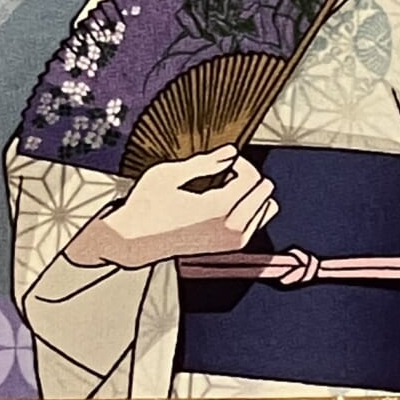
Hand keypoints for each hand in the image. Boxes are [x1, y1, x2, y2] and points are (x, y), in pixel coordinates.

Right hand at [63, 147, 278, 271]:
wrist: (134, 240)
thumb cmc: (146, 208)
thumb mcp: (170, 175)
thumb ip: (205, 162)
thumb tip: (230, 152)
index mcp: (217, 210)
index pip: (251, 179)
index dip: (241, 163)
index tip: (228, 161)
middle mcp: (230, 229)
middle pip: (263, 193)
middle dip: (248, 178)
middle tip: (227, 173)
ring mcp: (231, 241)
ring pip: (265, 209)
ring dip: (251, 194)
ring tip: (226, 189)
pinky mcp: (228, 247)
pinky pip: (256, 224)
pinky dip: (249, 210)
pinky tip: (228, 203)